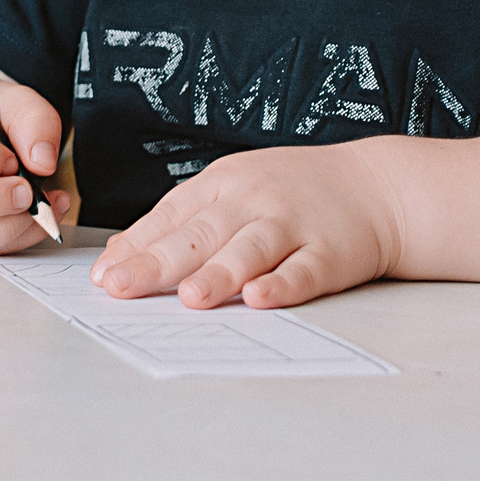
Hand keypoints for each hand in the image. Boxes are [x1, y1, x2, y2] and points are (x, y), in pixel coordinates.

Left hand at [90, 141, 398, 309]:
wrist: (376, 186)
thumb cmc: (293, 192)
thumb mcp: (236, 188)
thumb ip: (185, 220)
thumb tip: (122, 257)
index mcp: (226, 182)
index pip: (173, 214)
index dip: (138, 244)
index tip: (104, 275)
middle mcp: (256, 200)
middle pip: (203, 233)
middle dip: (159, 262)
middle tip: (123, 288)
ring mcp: (294, 224)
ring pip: (251, 249)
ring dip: (220, 273)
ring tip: (191, 298)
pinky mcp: (330, 252)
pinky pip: (303, 270)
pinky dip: (282, 284)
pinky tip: (260, 298)